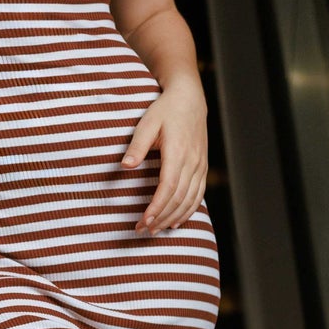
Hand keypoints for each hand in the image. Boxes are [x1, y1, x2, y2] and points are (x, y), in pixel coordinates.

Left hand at [120, 81, 207, 233]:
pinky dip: (188, 211)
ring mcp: (200, 166)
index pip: (168, 187)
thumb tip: (125, 167)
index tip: (143, 221)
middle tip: (143, 230)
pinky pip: (198, 195)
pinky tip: (176, 221)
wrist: (189, 99)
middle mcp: (192, 162)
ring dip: (173, 218)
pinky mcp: (202, 167)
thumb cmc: (165, 110)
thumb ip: (137, 146)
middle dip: (161, 218)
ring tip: (156, 230)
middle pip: (178, 198)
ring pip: (190, 200)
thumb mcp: (146, 123)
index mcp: (178, 152)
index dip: (156, 207)